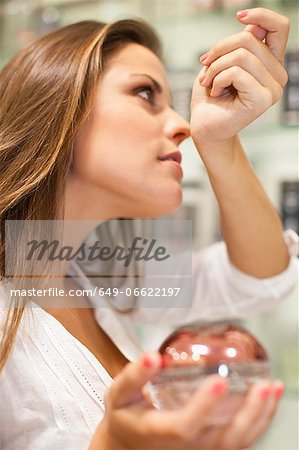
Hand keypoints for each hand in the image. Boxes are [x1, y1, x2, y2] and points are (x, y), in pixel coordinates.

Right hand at [89, 352, 283, 449]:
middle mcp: (185, 447)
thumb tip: (153, 356)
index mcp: (159, 432)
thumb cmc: (125, 417)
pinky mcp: (211, 448)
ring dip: (259, 415)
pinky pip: (240, 440)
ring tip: (272, 387)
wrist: (129, 445)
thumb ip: (133, 376)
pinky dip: (259, 420)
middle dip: (247, 413)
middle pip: (222, 438)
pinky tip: (269, 398)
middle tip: (262, 384)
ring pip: (237, 442)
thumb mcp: (118, 395)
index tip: (218, 381)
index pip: (185, 426)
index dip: (203, 407)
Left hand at [190, 8, 289, 145]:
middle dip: (219, 50)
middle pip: (249, 39)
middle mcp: (277, 75)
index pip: (279, 27)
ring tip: (209, 82)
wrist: (205, 126)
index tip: (238, 16)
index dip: (261, 15)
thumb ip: (239, 46)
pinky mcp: (262, 100)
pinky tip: (214, 92)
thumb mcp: (221, 62)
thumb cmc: (210, 96)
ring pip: (241, 55)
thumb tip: (254, 26)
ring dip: (215, 67)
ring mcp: (273, 89)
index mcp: (271, 63)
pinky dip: (217, 79)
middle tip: (205, 66)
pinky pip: (236, 72)